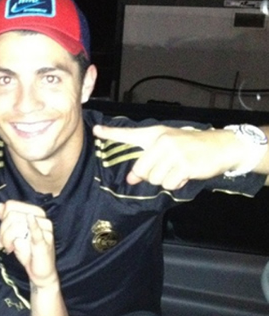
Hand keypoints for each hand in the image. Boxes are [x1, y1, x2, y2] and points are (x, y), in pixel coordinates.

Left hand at [0, 200, 56, 288]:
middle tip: (3, 244)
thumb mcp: (15, 233)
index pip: (11, 206)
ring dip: (7, 239)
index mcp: (36, 212)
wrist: (40, 272)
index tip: (1, 234)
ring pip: (16, 226)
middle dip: (2, 231)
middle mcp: (42, 218)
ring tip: (9, 248)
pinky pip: (36, 231)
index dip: (2, 219)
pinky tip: (30, 219)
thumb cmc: (28, 252)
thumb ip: (7, 219)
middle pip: (12, 215)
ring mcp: (45, 229)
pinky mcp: (44, 242)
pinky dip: (33, 225)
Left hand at [93, 124, 241, 189]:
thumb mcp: (168, 147)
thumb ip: (148, 160)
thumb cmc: (191, 147)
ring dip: (165, 180)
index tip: (96, 131)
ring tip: (177, 169)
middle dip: (151, 176)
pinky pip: (168, 184)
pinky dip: (176, 184)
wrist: (221, 146)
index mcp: (155, 134)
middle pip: (140, 170)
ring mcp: (173, 153)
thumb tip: (131, 178)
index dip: (110, 133)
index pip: (128, 133)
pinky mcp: (184, 165)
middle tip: (166, 169)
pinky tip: (185, 174)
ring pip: (154, 179)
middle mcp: (161, 141)